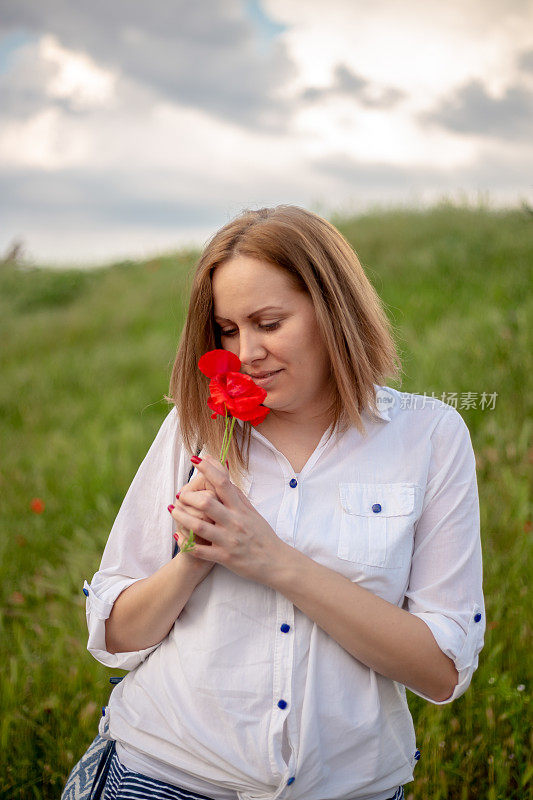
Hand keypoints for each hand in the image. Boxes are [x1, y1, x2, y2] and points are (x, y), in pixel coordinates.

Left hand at [170, 453, 288, 586]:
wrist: (276, 562)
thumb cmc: (263, 535)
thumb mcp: (252, 512)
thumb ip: (237, 496)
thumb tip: (224, 475)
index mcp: (241, 509)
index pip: (223, 483)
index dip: (208, 469)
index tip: (196, 458)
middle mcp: (234, 522)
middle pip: (207, 502)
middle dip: (189, 496)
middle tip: (180, 493)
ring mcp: (228, 540)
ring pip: (199, 526)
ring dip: (181, 516)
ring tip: (172, 509)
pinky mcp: (225, 557)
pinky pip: (200, 550)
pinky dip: (186, 542)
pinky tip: (177, 534)